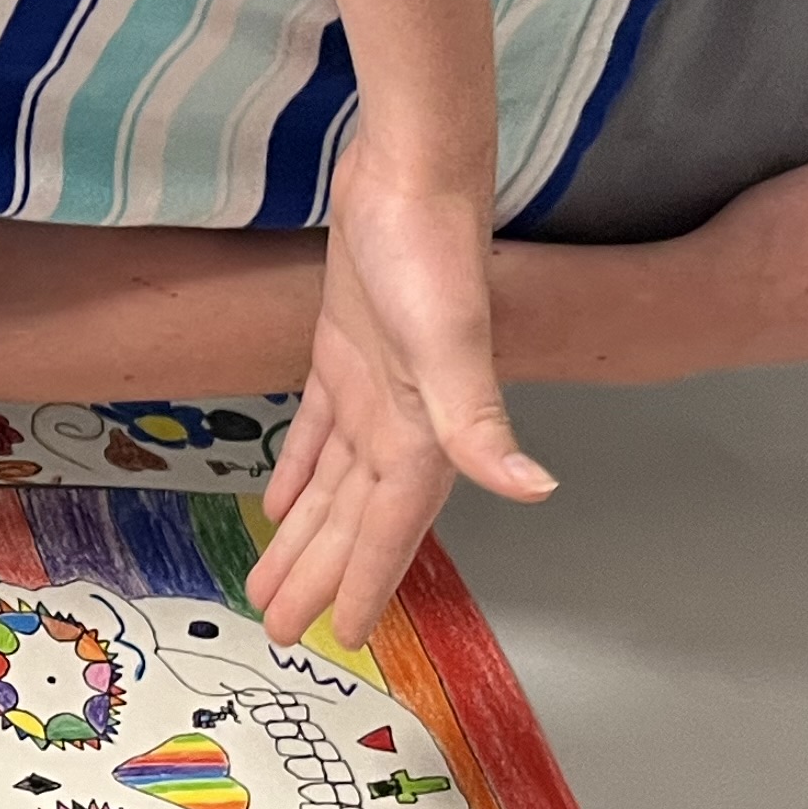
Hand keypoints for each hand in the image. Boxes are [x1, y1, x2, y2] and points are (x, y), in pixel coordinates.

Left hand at [245, 142, 551, 653]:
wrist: (413, 173)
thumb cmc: (430, 253)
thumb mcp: (448, 341)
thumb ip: (480, 421)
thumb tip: (535, 489)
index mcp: (424, 434)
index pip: (390, 530)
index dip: (368, 583)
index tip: (345, 636)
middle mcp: (401, 421)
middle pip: (354, 520)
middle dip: (321, 574)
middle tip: (282, 628)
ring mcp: (372, 388)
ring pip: (332, 484)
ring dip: (307, 534)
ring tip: (272, 583)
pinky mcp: (344, 351)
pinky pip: (318, 431)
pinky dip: (300, 471)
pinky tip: (279, 502)